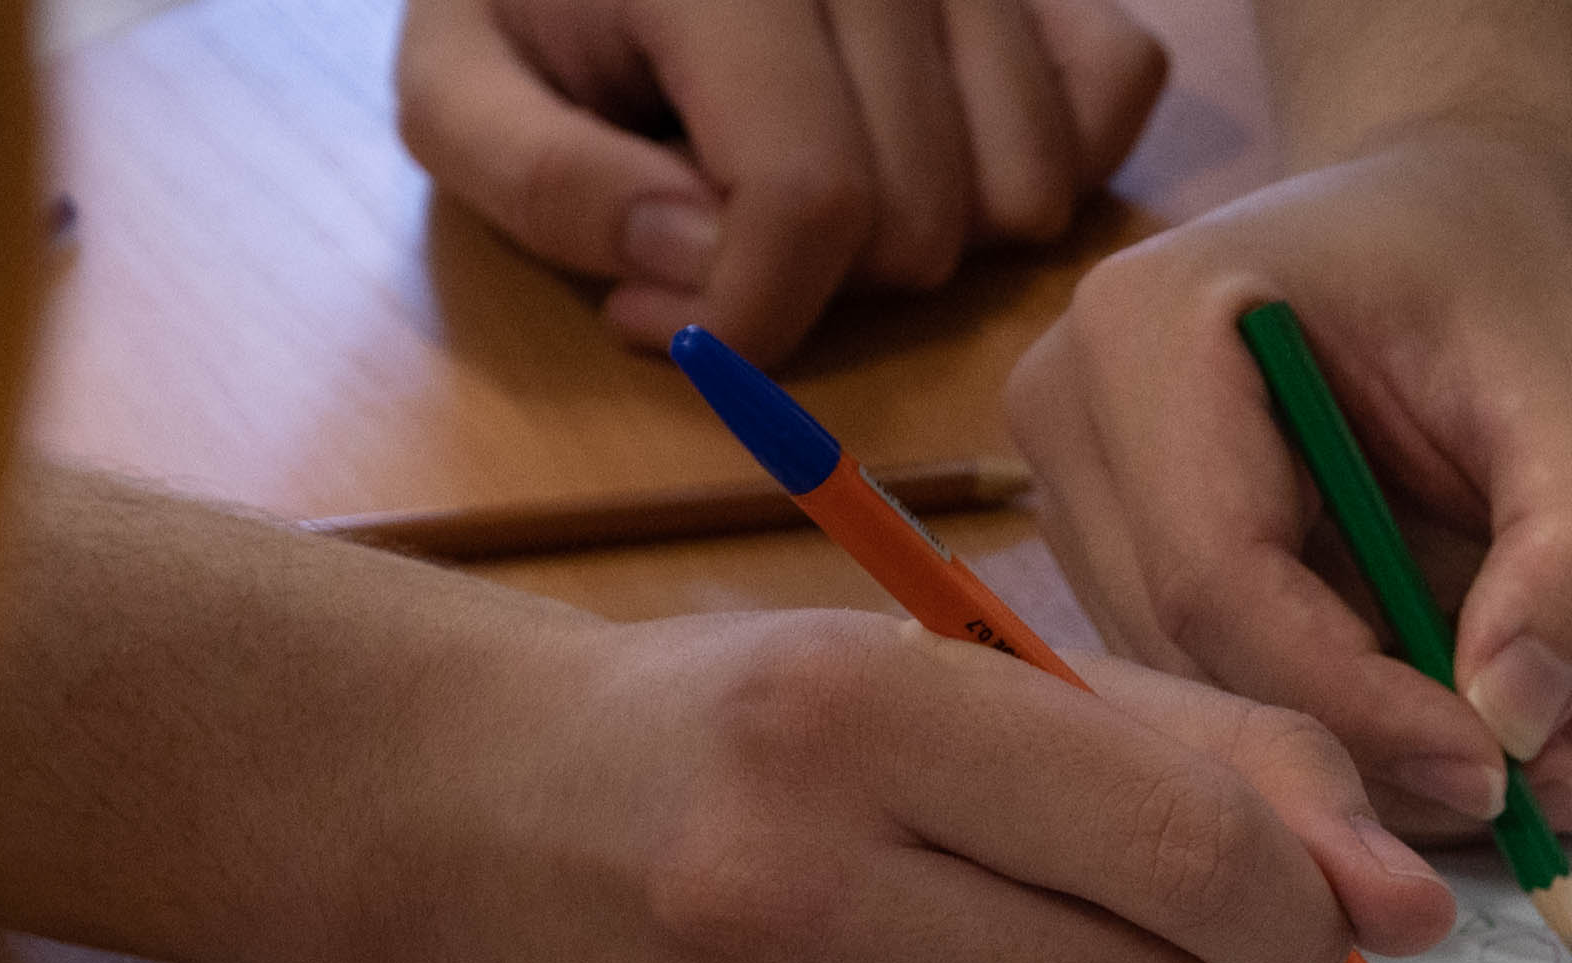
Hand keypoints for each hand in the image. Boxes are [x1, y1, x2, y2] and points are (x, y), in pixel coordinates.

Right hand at [346, 606, 1454, 962]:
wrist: (452, 833)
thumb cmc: (745, 737)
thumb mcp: (962, 677)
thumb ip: (1213, 760)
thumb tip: (1408, 900)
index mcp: (856, 720)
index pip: (1191, 851)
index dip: (1290, 904)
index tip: (1288, 915)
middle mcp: (785, 893)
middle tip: (1132, 945)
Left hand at [395, 0, 1167, 361]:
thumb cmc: (538, 1)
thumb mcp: (458, 89)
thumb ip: (544, 183)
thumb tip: (693, 266)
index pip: (810, 195)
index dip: (751, 310)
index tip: (670, 322)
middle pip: (920, 219)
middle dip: (820, 277)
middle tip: (721, 235)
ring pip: (1025, 190)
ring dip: (926, 236)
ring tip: (818, 184)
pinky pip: (1113, 98)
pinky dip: (1038, 163)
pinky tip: (933, 147)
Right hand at [1005, 124, 1571, 844]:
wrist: (1466, 225)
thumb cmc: (1513, 275)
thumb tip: (1511, 727)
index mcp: (1145, 334)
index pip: (1221, 583)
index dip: (1361, 706)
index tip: (1502, 771)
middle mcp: (1074, 423)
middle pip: (1204, 668)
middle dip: (1389, 761)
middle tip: (1560, 798)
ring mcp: (1082, 507)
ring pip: (1223, 712)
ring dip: (1398, 771)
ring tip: (1562, 764)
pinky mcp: (1128, 576)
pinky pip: (1242, 704)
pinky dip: (1382, 748)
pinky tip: (1501, 735)